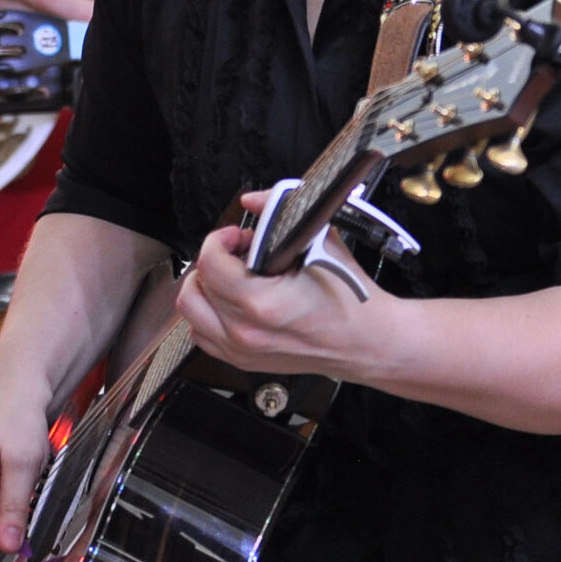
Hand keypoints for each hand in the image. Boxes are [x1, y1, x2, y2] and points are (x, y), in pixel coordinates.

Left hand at [174, 191, 389, 379]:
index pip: (210, 262)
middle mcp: (246, 331)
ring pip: (192, 311)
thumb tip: (254, 199)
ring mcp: (242, 351)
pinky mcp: (244, 362)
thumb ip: (281, 214)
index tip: (237, 235)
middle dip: (214, 259)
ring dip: (204, 287)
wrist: (369, 342)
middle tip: (238, 253)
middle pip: (198, 284)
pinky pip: (202, 334)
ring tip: (229, 276)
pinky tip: (228, 301)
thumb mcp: (322, 244)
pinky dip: (207, 313)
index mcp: (262, 304)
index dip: (220, 238)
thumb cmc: (352, 300)